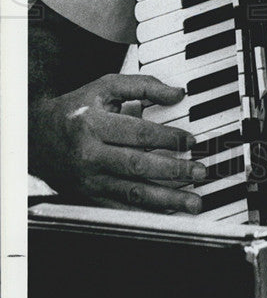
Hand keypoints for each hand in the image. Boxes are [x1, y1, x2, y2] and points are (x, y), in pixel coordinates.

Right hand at [29, 74, 205, 212]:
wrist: (36, 137)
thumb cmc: (77, 109)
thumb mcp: (106, 86)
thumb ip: (144, 85)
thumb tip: (178, 94)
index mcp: (94, 124)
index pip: (138, 133)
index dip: (168, 138)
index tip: (191, 141)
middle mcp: (90, 155)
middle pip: (138, 167)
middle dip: (173, 171)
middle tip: (200, 172)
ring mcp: (89, 180)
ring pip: (132, 194)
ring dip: (167, 200)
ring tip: (193, 203)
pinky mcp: (89, 197)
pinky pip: (122, 208)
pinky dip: (148, 212)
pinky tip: (170, 211)